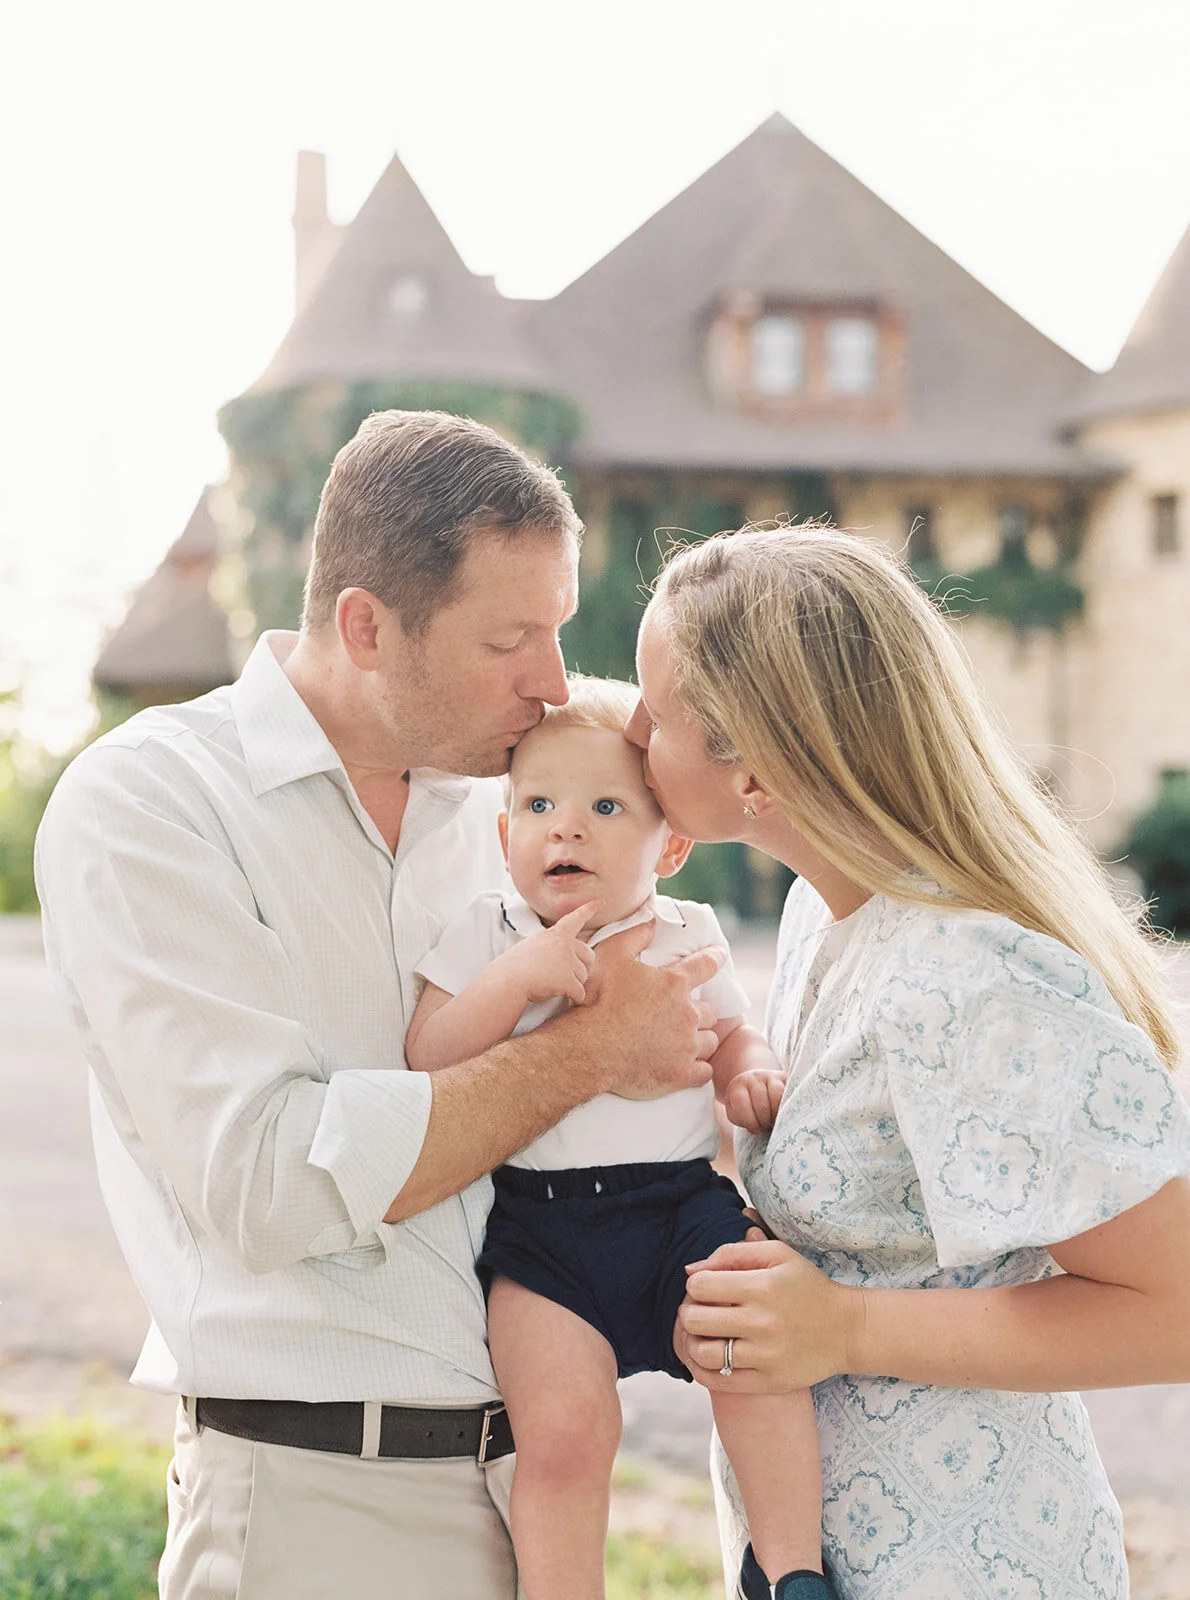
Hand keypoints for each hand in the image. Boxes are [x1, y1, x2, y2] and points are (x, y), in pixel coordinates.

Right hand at [495, 902, 597, 1006]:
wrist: (507, 981)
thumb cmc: (516, 967)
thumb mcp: (534, 945)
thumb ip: (552, 946)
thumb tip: (566, 955)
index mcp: (555, 934)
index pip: (575, 919)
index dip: (589, 909)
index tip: (601, 902)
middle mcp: (565, 945)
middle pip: (589, 956)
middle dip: (582, 968)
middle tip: (564, 975)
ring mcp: (567, 962)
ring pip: (584, 977)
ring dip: (572, 984)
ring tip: (551, 984)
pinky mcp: (568, 980)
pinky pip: (580, 993)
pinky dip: (574, 998)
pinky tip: (563, 997)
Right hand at [576, 919, 722, 1097]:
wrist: (589, 1048)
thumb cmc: (597, 1001)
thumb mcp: (610, 957)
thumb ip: (634, 936)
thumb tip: (651, 923)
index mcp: (674, 984)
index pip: (706, 965)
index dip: (714, 958)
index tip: (720, 955)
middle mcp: (687, 1014)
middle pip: (709, 1011)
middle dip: (700, 1011)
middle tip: (687, 1013)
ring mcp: (686, 1046)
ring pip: (709, 1041)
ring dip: (700, 1039)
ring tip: (686, 1041)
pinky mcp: (681, 1074)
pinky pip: (703, 1071)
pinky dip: (699, 1068)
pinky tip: (688, 1066)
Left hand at [676, 1238, 863, 1391]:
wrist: (847, 1330)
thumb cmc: (807, 1286)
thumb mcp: (778, 1256)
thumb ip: (733, 1252)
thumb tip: (691, 1269)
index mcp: (763, 1286)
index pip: (700, 1286)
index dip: (695, 1284)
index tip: (705, 1288)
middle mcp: (763, 1322)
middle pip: (695, 1320)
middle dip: (689, 1312)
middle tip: (699, 1311)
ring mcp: (765, 1356)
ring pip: (702, 1353)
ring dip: (693, 1342)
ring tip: (704, 1335)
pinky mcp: (769, 1382)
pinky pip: (719, 1382)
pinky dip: (703, 1370)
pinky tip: (708, 1358)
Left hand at [722, 1067, 786, 1131]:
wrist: (753, 1083)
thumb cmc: (744, 1105)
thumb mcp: (736, 1113)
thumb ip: (742, 1120)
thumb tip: (756, 1129)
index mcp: (737, 1087)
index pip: (741, 1104)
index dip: (749, 1121)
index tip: (755, 1130)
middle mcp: (753, 1078)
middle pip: (761, 1104)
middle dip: (764, 1120)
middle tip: (766, 1126)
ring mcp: (769, 1075)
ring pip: (776, 1097)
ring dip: (776, 1114)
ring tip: (774, 1120)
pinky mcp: (783, 1077)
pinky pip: (787, 1092)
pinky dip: (786, 1105)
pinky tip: (783, 1112)